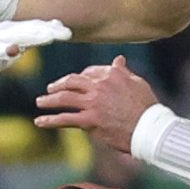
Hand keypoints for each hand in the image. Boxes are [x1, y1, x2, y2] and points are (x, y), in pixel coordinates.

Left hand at [0, 19, 69, 91]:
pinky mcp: (17, 28)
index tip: (16, 49)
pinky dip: (46, 26)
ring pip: (30, 28)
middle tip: (55, 36)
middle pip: (20, 34)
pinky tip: (59, 26)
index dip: (5, 49)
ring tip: (64, 32)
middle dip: (37, 35)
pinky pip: (34, 26)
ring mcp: (9, 29)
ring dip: (47, 29)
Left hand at [32, 56, 158, 153]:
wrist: (149, 129)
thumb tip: (119, 59)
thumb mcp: (137, 83)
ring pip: (64, 98)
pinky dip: (50, 120)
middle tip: (50, 89)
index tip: (73, 83)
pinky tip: (40, 122)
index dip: (79, 77)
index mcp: (111, 74)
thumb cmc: (147, 107)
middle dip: (59, 85)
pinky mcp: (89, 120)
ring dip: (49, 100)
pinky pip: (65, 119)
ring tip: (40, 102)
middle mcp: (99, 86)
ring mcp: (92, 103)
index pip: (88, 72)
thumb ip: (123, 72)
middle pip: (72, 82)